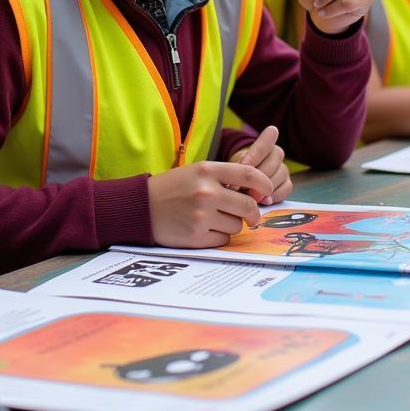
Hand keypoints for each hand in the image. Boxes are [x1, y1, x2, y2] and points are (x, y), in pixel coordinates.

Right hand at [148, 160, 272, 247]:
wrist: (141, 207)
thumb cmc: (171, 188)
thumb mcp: (195, 172)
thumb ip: (223, 178)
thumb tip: (256, 191)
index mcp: (206, 171)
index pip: (249, 174)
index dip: (264, 183)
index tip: (268, 190)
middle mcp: (206, 192)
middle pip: (248, 205)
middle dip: (252, 213)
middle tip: (250, 216)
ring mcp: (202, 216)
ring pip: (237, 225)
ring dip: (232, 224)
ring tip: (214, 219)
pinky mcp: (196, 236)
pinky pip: (223, 239)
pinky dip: (219, 236)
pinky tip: (204, 229)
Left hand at [228, 125, 290, 204]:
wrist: (243, 177)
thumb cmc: (239, 167)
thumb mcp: (235, 163)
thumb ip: (240, 169)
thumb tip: (246, 186)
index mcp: (266, 142)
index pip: (266, 141)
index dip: (255, 154)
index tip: (243, 165)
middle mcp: (277, 154)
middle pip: (271, 164)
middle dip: (258, 177)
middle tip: (245, 187)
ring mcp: (283, 169)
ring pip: (279, 177)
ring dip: (265, 188)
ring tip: (252, 196)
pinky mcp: (287, 184)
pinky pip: (284, 189)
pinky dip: (274, 196)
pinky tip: (264, 200)